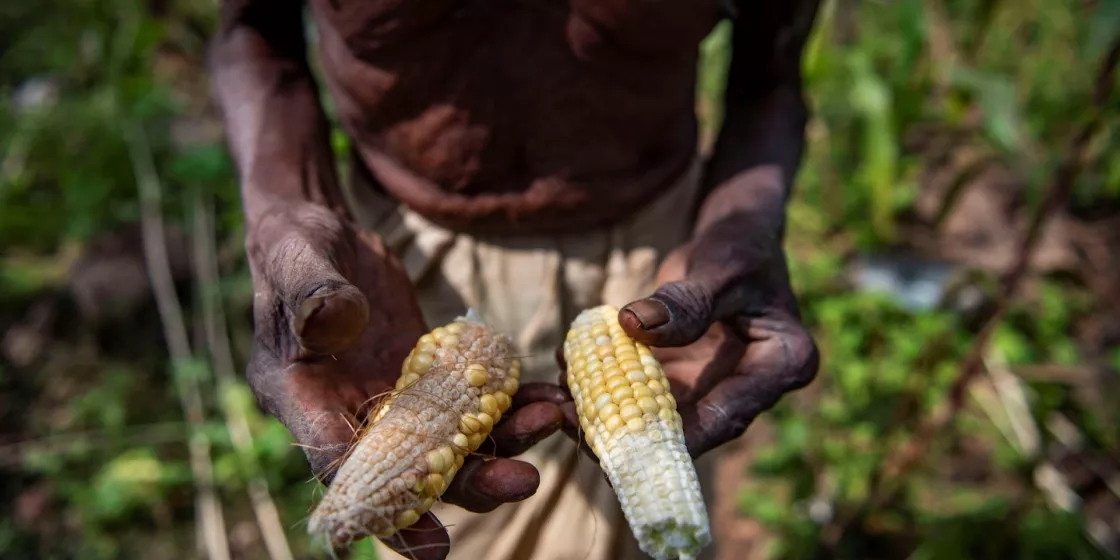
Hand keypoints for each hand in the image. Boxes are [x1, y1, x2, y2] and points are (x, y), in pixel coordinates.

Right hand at [244, 202, 566, 558]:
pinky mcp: (425, 377)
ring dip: (503, 439)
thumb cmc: (292, 245)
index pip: (340, 467)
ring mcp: (392, 399)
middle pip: (410, 468)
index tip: (433, 543)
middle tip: (527, 481)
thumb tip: (336, 320)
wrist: (318, 234)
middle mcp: (349, 412)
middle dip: (469, 482)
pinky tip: (553, 393)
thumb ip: (312, 292)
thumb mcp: (295, 257)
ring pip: (450, 440)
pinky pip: (469, 399)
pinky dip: (511, 399)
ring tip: (554, 419)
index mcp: (301, 398)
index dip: (386, 509)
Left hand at [557, 217, 818, 459]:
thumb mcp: (720, 267)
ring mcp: (712, 385)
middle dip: (626, 429)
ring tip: (556, 399)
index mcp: (782, 366)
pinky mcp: (682, 376)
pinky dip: (604, 383)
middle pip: (687, 426)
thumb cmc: (740, 243)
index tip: (619, 442)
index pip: (726, 417)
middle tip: (569, 421)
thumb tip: (633, 324)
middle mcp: (749, 387)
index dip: (672, 438)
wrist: (734, 232)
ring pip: (656, 413)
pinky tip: (563, 376)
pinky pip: (641, 389)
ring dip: (606, 410)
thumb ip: (687, 301)